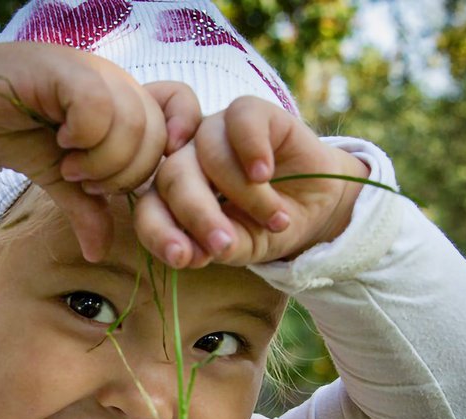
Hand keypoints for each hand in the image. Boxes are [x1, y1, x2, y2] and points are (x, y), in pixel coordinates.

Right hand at [0, 42, 200, 260]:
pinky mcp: (66, 69)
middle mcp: (116, 80)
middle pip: (156, 134)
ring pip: (131, 125)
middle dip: (123, 173)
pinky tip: (59, 140)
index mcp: (125, 101)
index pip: (181, 105)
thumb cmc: (15, 131)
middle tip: (85, 179)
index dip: (180, 134)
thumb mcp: (59, 179)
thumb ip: (85, 208)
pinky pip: (98, 109)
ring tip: (70, 165)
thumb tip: (98, 252)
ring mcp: (94, 71)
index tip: (146, 173)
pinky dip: (82, 137)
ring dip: (100, 161)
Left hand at [134, 96, 369, 267]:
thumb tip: (192, 254)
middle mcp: (186, 159)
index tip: (182, 258)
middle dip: (198, 215)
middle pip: (173, 177)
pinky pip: (240, 118)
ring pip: (209, 153)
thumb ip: (214, 248)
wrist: (316, 206)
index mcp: (172, 194)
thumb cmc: (266, 227)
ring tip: (276, 221)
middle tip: (225, 245)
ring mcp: (215, 132)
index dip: (159, 233)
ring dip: (244, 194)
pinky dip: (251, 147)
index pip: (149, 209)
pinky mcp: (250, 112)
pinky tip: (264, 173)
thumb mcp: (241, 247)